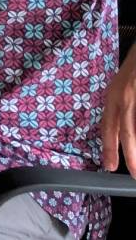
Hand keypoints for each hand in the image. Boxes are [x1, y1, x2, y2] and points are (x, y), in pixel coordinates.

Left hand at [100, 45, 135, 170]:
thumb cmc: (134, 69)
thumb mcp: (124, 87)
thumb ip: (122, 107)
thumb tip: (124, 131)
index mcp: (114, 96)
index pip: (108, 125)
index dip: (108, 146)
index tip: (109, 165)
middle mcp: (124, 96)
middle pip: (127, 130)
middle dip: (130, 154)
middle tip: (134, 173)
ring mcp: (135, 93)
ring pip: (134, 127)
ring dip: (135, 147)